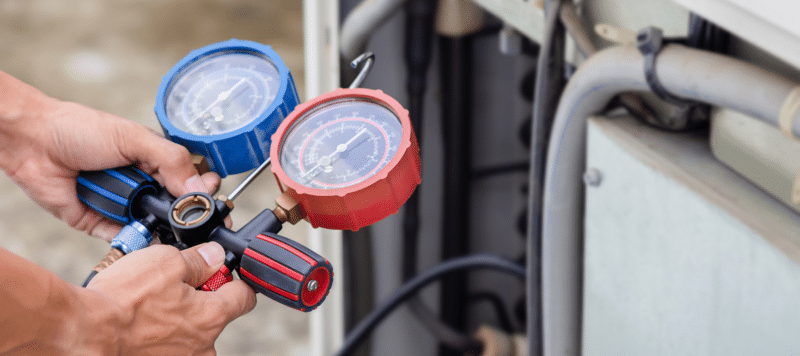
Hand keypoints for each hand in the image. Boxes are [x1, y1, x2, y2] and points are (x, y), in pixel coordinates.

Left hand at [0, 73, 219, 240]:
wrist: (33, 143)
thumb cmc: (79, 129)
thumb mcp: (134, 138)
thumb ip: (171, 160)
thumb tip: (201, 187)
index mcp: (156, 161)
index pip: (191, 181)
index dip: (204, 193)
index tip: (215, 203)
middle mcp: (143, 185)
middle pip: (177, 209)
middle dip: (188, 217)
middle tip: (198, 222)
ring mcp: (124, 206)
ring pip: (154, 227)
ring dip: (163, 231)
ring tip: (175, 233)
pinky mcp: (101, 223)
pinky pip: (126, 239)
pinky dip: (137, 242)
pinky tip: (149, 243)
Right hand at [83, 242, 255, 354]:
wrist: (84, 333)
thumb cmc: (124, 299)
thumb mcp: (167, 261)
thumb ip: (200, 259)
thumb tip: (216, 256)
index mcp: (213, 317)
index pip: (244, 297)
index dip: (234, 279)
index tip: (220, 273)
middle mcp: (203, 347)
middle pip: (215, 315)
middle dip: (198, 299)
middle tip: (171, 286)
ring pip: (189, 333)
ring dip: (176, 318)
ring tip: (149, 306)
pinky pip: (168, 347)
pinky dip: (158, 336)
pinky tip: (140, 324)